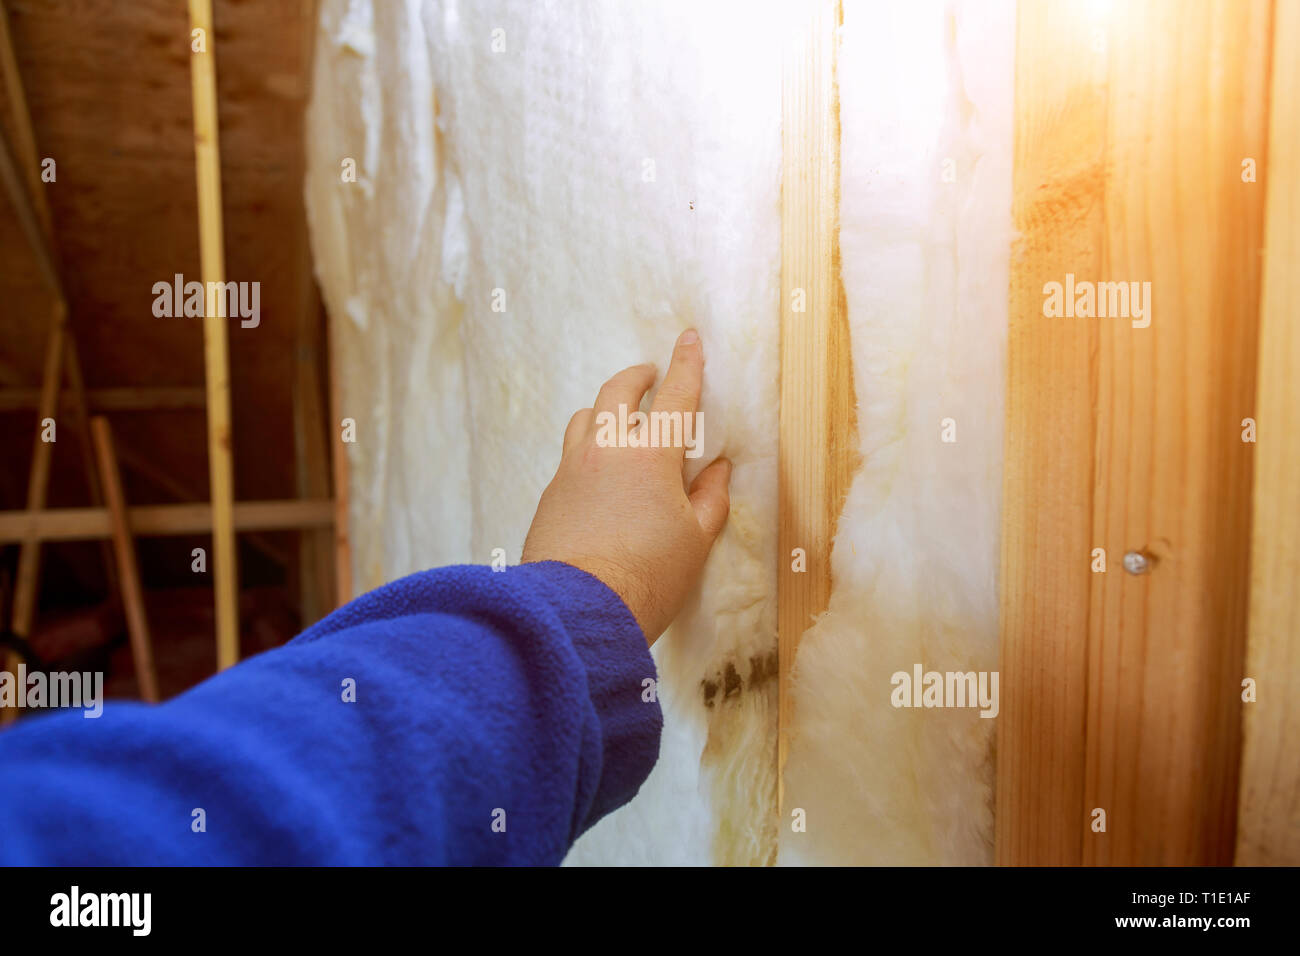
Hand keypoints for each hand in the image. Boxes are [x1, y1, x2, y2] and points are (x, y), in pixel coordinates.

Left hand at [521, 329, 731, 644]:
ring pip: (584, 417)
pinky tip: (597, 473)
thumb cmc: (647, 579)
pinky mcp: (550, 494)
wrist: (576, 611)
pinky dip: (587, 449)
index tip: (690, 338)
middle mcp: (606, 449)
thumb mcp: (695, 541)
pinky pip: (569, 455)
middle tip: (650, 374)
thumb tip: (719, 469)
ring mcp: (571, 468)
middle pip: (618, 391)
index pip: (676, 396)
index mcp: (651, 454)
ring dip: (604, 409)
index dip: (687, 363)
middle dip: (638, 376)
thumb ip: (710, 498)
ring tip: (618, 420)